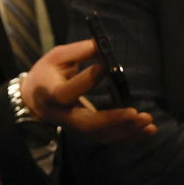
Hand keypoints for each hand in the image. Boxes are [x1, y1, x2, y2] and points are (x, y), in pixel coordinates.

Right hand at [19, 40, 155, 143]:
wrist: (34, 100)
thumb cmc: (48, 73)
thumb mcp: (57, 56)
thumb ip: (79, 51)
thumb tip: (103, 46)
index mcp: (50, 92)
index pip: (66, 92)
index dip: (86, 80)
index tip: (105, 66)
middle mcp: (62, 115)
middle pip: (87, 124)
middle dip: (113, 120)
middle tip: (135, 112)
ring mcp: (75, 127)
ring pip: (101, 136)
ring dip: (127, 131)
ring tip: (149, 122)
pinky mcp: (86, 132)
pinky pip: (108, 138)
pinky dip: (129, 136)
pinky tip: (148, 130)